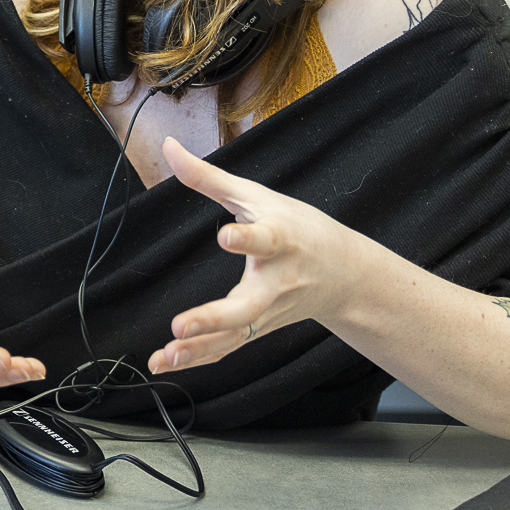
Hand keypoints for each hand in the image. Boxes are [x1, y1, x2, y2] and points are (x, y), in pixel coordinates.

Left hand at [145, 137, 375, 373]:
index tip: (226, 237)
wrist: (344, 274)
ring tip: (166, 355)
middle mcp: (277, 283)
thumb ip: (209, 176)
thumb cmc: (299, 227)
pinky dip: (198, 358)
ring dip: (198, 349)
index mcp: (281, 240)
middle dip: (214, 319)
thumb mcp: (257, 196)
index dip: (248, 238)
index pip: (267, 239)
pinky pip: (228, 348)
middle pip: (248, 307)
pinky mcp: (259, 329)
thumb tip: (168, 146)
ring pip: (235, 337)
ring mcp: (269, 312)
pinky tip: (165, 363)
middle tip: (180, 326)